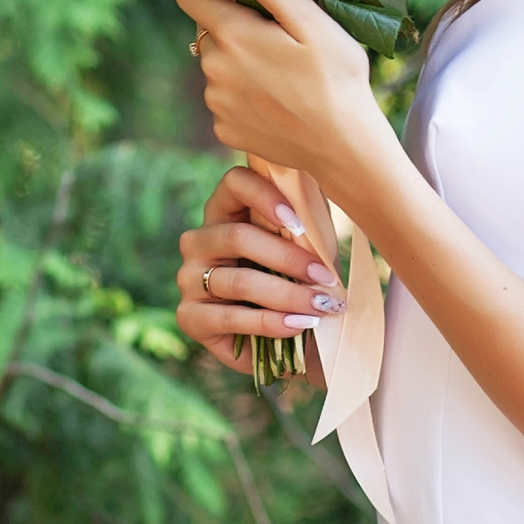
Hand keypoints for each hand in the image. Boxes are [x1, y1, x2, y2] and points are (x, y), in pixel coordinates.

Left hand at [175, 0, 395, 182]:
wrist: (346, 147)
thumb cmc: (336, 76)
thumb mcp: (306, 18)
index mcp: (231, 34)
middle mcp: (212, 69)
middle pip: (209, 33)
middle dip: (235, 31)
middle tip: (281, 43)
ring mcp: (216, 104)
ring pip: (218, 68)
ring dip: (240, 65)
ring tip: (284, 76)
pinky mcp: (224, 130)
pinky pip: (225, 101)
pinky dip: (244, 98)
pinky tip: (278, 104)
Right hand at [175, 165, 346, 375]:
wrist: (286, 340)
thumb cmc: (296, 280)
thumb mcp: (306, 247)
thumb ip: (309, 221)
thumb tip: (335, 190)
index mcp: (225, 210)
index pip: (234, 183)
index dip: (264, 195)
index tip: (299, 223)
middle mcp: (199, 240)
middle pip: (237, 237)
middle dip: (288, 258)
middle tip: (326, 277)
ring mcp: (188, 278)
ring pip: (239, 280)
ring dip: (287, 294)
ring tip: (320, 306)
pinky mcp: (189, 317)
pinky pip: (230, 317)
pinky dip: (269, 322)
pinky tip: (297, 324)